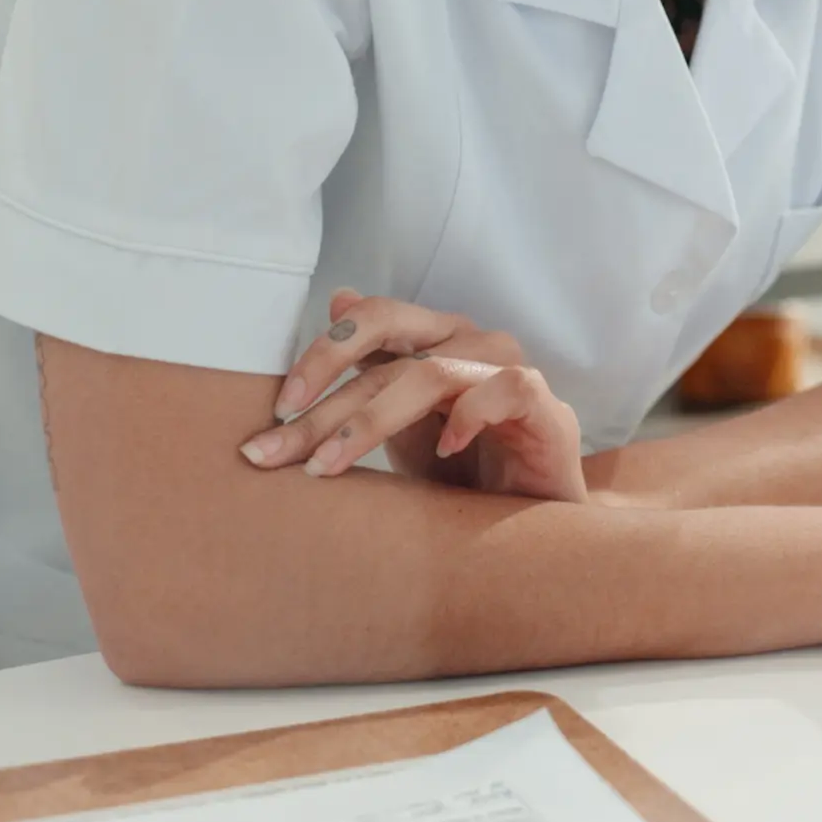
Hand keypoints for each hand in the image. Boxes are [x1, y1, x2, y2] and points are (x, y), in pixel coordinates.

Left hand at [239, 291, 586, 502]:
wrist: (530, 522)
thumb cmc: (463, 470)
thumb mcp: (401, 425)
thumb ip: (368, 373)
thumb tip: (335, 299)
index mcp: (429, 339)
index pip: (369, 322)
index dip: (320, 355)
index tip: (277, 410)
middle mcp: (467, 341)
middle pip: (389, 346)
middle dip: (325, 403)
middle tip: (279, 448)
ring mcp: (505, 367)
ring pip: (430, 373)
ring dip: (370, 422)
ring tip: (329, 466)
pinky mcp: (544, 403)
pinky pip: (506, 387)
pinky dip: (471, 414)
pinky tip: (445, 450)